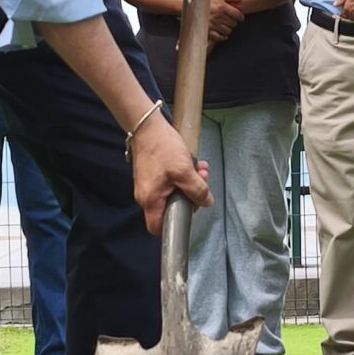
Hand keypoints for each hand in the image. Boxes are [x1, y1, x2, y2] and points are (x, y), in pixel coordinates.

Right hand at [129, 113, 209, 233]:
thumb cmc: (162, 148)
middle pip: (170, 208)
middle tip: (201, 181)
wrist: (147, 126)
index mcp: (150, 200)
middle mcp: (146, 196)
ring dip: (190, 183)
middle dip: (190, 196)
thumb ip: (197, 190)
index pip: (158, 228)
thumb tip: (206, 203)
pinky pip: (170, 182)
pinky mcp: (152, 175)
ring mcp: (148, 185)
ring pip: (173, 193)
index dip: (175, 225)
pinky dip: (182, 176)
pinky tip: (192, 164)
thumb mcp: (184, 170)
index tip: (190, 210)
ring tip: (200, 170)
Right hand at [206, 0, 246, 44]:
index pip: (237, 15)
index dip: (240, 17)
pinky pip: (219, 37)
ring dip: (228, 29)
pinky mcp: (207, 31)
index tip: (240, 18)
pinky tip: (222, 34)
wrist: (188, 5)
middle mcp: (218, 17)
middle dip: (234, 22)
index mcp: (222, 7)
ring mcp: (213, 25)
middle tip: (231, 20)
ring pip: (227, 31)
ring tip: (226, 25)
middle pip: (233, 23)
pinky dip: (222, 36)